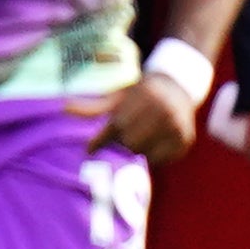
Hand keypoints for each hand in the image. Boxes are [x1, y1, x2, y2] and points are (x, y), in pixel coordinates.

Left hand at [69, 73, 199, 164]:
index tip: (88, 150)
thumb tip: (64, 108)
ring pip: (142, 153)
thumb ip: (93, 106)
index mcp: (144, 97)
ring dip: (135, 149)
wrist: (177, 88)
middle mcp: (164, 110)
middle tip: (123, 135)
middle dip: (121, 141)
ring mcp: (177, 126)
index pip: (116, 126)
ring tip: (138, 136)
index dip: (100, 140)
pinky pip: (158, 160)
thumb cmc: (138, 94)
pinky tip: (151, 142)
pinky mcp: (185, 140)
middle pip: (129, 142)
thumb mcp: (118, 95)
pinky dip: (150, 156)